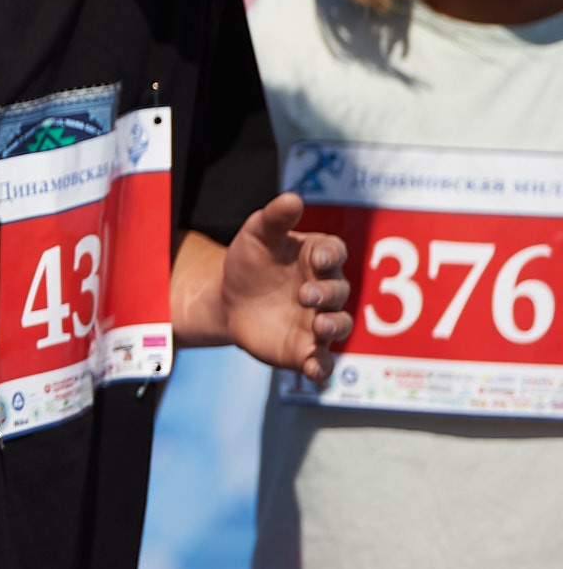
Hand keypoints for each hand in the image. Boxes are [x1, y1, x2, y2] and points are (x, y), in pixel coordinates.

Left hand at [218, 194, 350, 377]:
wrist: (229, 299)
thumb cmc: (250, 262)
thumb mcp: (255, 235)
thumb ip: (274, 218)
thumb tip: (293, 197)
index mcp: (317, 259)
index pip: (334, 253)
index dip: (330, 256)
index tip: (317, 258)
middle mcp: (325, 291)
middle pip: (339, 291)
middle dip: (327, 294)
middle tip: (306, 295)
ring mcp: (318, 322)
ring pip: (340, 327)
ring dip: (334, 327)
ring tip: (318, 325)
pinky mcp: (305, 349)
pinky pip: (323, 362)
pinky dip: (323, 368)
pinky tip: (314, 371)